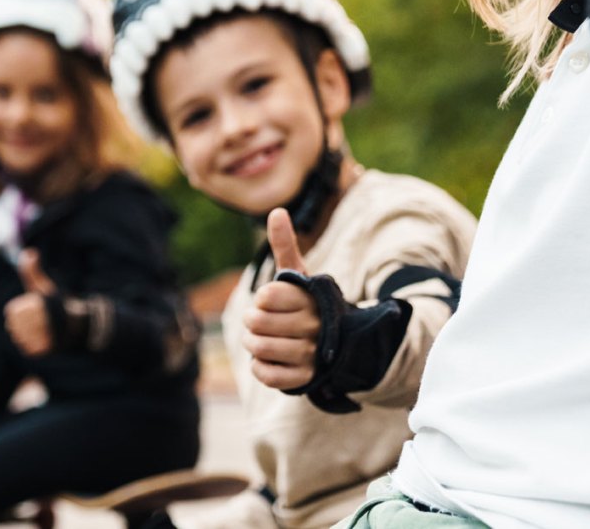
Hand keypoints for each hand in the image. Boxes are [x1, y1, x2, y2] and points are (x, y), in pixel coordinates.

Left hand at [4, 250, 57, 355]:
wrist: (77, 325)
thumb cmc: (56, 303)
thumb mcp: (43, 285)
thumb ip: (32, 271)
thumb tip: (28, 252)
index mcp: (37, 303)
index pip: (10, 312)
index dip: (20, 310)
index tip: (33, 308)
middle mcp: (40, 319)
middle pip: (13, 325)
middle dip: (22, 322)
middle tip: (38, 320)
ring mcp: (42, 335)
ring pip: (19, 337)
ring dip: (26, 334)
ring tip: (40, 329)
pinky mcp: (44, 349)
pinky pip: (26, 348)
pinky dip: (31, 345)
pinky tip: (42, 339)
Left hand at [242, 208, 320, 389]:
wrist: (338, 343)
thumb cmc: (307, 303)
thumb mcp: (299, 275)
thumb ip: (284, 245)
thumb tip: (277, 211)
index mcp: (310, 298)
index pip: (267, 295)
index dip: (262, 298)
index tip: (271, 300)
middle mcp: (313, 325)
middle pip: (258, 322)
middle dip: (251, 322)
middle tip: (260, 322)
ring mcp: (310, 354)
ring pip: (260, 348)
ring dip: (253, 344)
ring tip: (261, 339)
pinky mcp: (305, 378)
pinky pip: (267, 375)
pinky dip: (260, 367)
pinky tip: (269, 359)